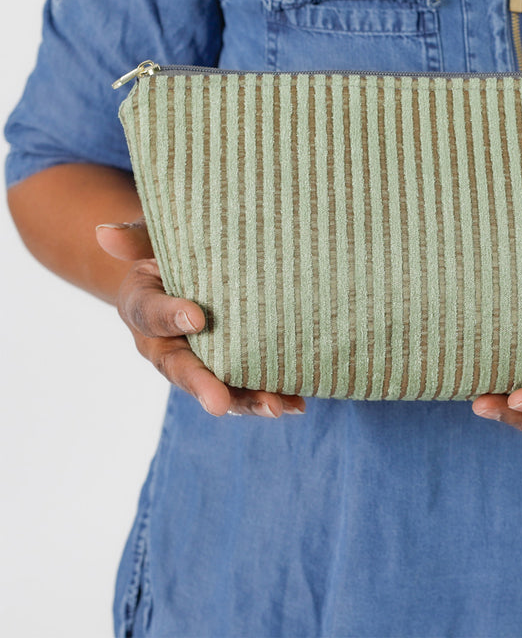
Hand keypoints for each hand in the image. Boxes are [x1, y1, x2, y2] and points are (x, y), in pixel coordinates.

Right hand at [96, 220, 305, 417]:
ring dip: (245, 400)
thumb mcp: (156, 239)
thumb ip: (139, 238)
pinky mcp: (229, 369)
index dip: (171, 316)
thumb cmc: (174, 251)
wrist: (193, 268)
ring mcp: (198, 361)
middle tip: (219, 403)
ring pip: (218, 386)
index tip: (197, 318)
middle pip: (180, 367)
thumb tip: (105, 234)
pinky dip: (271, 396)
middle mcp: (164, 344)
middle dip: (202, 384)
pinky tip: (296, 403)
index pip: (150, 313)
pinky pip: (246, 388)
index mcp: (142, 306)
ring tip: (273, 407)